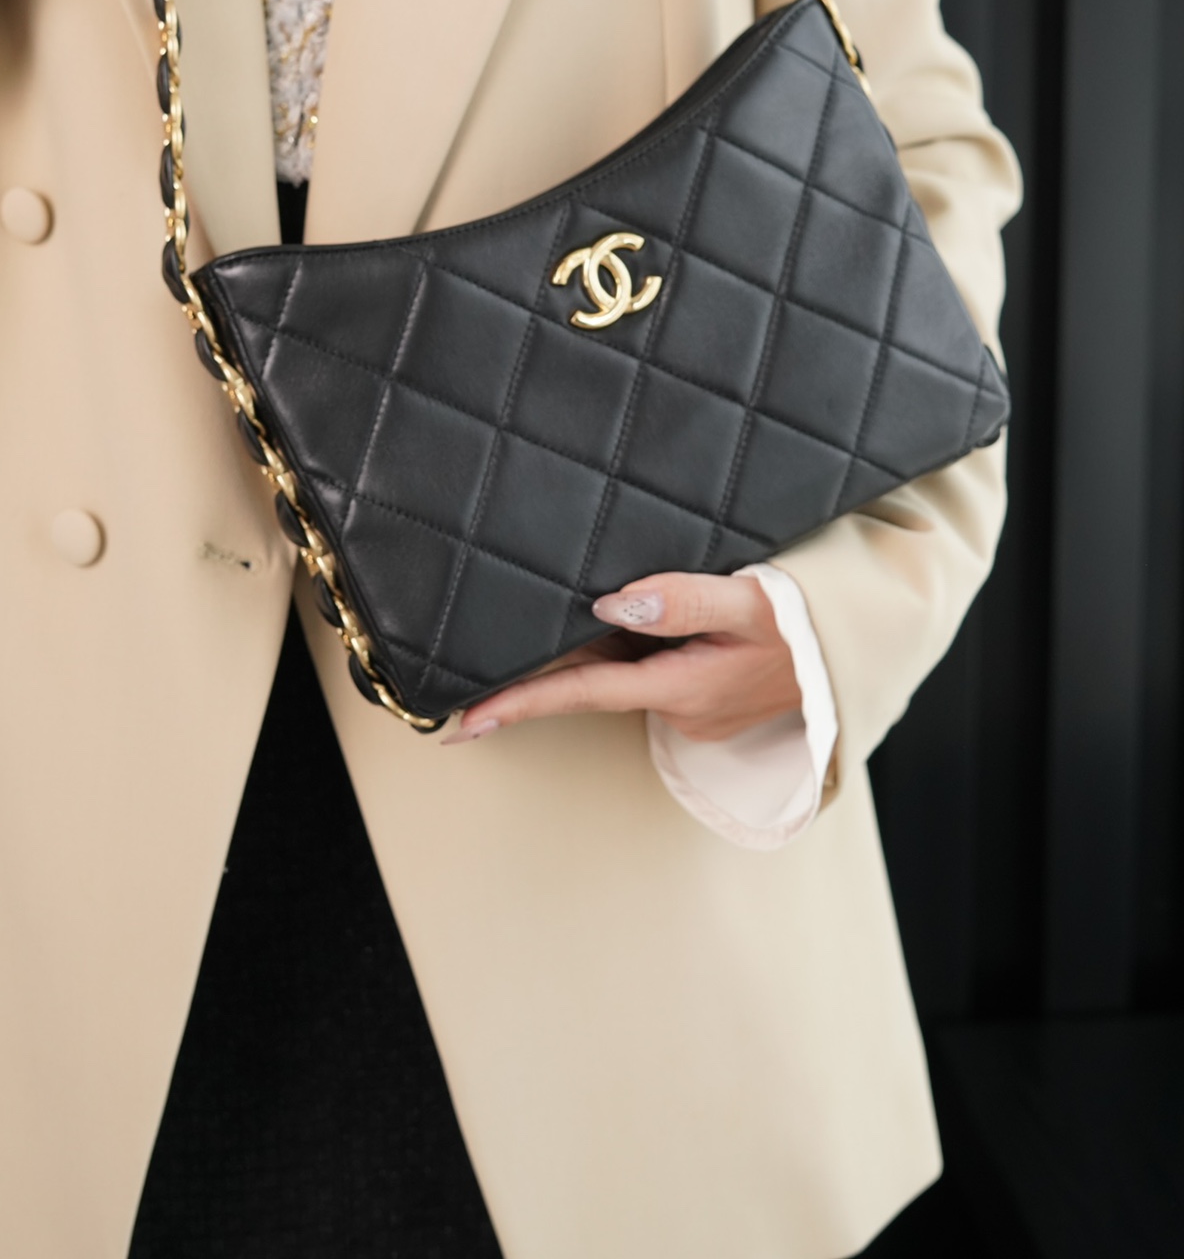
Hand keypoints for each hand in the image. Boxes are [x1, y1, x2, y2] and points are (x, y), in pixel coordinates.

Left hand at [443, 571, 802, 745]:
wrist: (862, 652)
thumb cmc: (809, 623)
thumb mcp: (751, 602)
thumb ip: (681, 600)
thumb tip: (609, 602)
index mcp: (682, 686)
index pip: (581, 692)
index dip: (517, 704)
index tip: (459, 722)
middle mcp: (680, 704)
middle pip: (591, 679)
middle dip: (533, 672)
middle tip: (466, 663)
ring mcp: (694, 702)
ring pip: (619, 669)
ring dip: (580, 651)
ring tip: (523, 629)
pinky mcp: (707, 691)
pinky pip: (647, 665)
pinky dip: (619, 645)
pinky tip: (601, 618)